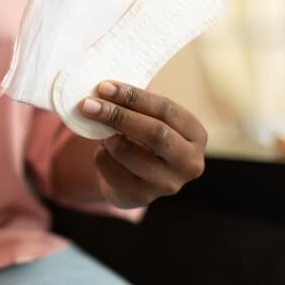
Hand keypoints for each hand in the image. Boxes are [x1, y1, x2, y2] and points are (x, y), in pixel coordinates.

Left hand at [80, 81, 206, 207]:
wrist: (134, 179)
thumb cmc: (142, 138)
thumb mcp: (148, 119)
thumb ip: (134, 105)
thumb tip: (104, 90)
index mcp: (195, 134)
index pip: (165, 110)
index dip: (134, 97)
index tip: (104, 87)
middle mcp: (189, 162)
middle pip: (155, 133)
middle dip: (118, 115)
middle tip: (89, 105)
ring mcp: (168, 184)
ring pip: (129, 152)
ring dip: (107, 137)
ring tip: (102, 132)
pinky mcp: (143, 197)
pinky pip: (111, 170)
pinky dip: (100, 155)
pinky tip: (104, 152)